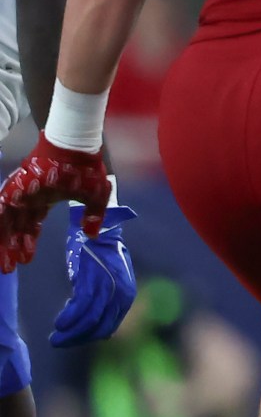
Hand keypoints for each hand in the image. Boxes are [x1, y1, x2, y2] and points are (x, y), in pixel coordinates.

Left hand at [0, 136, 110, 270]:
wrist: (76, 147)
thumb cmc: (86, 169)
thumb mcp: (95, 196)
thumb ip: (93, 215)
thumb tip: (92, 234)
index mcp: (45, 199)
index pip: (31, 224)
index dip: (27, 241)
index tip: (26, 260)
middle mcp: (29, 198)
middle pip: (16, 227)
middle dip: (12, 247)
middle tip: (8, 268)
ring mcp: (20, 192)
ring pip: (6, 221)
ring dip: (4, 242)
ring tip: (5, 264)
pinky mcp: (15, 188)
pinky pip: (1, 209)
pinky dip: (0, 223)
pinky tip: (0, 238)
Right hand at [52, 201, 136, 347]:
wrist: (100, 230)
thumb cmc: (103, 254)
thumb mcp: (111, 280)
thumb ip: (105, 299)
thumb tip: (91, 320)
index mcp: (126, 296)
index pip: (109, 327)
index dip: (89, 337)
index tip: (73, 340)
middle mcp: (121, 295)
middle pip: (99, 328)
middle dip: (77, 339)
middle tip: (59, 343)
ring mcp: (107, 288)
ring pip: (89, 321)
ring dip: (70, 333)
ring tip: (55, 338)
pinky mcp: (93, 280)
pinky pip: (81, 306)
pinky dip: (69, 318)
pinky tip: (59, 324)